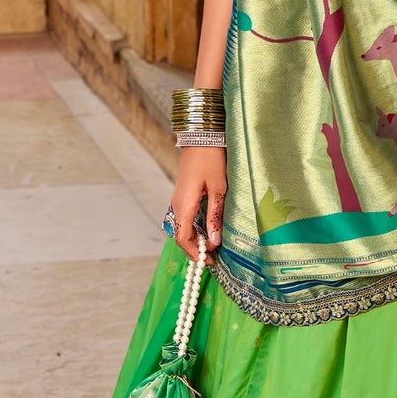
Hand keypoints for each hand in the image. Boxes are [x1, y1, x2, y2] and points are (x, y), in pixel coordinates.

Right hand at [168, 145, 226, 260]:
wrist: (202, 136)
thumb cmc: (212, 160)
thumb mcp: (218, 188)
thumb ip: (215, 215)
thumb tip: (214, 241)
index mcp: (183, 205)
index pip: (182, 238)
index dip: (194, 252)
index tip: (209, 261)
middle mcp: (177, 204)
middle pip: (180, 235)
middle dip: (194, 249)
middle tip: (213, 258)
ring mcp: (179, 200)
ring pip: (182, 227)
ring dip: (194, 240)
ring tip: (211, 247)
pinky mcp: (184, 196)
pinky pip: (185, 218)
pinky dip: (193, 229)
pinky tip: (207, 231)